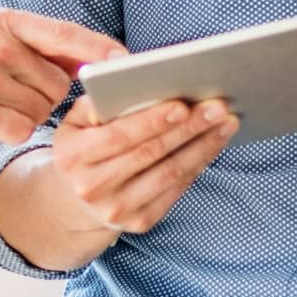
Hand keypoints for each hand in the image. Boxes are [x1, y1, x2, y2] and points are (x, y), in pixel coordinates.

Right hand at [0, 10, 124, 153]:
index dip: (100, 51)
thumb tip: (91, 59)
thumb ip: (36, 46)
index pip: (66, 34)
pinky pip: (22, 130)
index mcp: (4, 23)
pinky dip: (11, 133)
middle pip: (58, 83)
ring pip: (42, 109)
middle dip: (45, 97)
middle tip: (9, 95)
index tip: (128, 64)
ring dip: (26, 116)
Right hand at [46, 94, 237, 235]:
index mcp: (71, 157)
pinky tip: (213, 144)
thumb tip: (125, 73)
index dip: (152, 121)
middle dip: (188, 128)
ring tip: (225, 123)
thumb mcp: (75, 123)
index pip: (118, 136)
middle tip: (218, 107)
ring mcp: (116, 209)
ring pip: (170, 173)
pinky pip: (176, 190)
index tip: (183, 104)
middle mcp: (91, 187)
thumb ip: (96, 100)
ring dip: (203, 146)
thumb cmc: (82, 149)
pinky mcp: (139, 223)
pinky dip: (198, 164)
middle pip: (150, 153)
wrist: (76, 200)